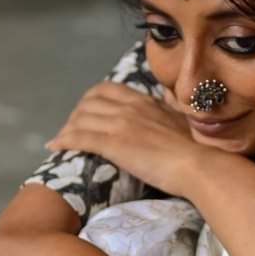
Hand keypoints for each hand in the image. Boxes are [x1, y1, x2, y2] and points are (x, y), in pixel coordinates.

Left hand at [44, 81, 205, 194]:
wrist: (198, 165)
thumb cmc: (195, 150)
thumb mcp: (181, 121)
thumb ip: (169, 110)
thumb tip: (168, 103)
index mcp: (144, 101)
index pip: (107, 89)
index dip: (91, 99)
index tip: (87, 113)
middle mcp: (128, 108)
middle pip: (88, 102)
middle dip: (75, 115)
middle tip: (71, 130)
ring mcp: (119, 124)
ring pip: (81, 119)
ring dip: (67, 129)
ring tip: (61, 141)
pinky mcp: (113, 144)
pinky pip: (80, 137)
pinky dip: (64, 140)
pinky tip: (56, 147)